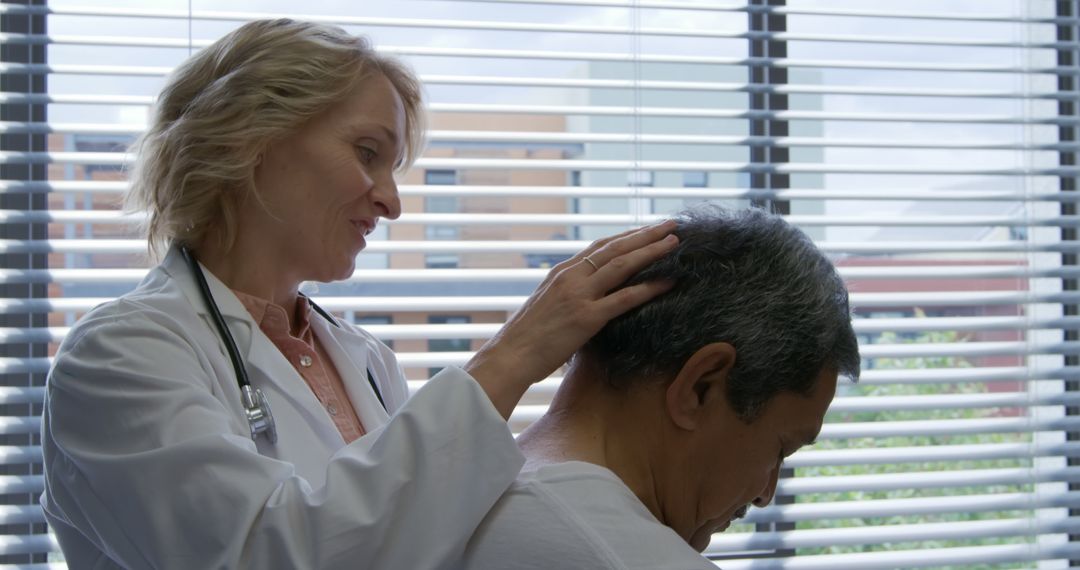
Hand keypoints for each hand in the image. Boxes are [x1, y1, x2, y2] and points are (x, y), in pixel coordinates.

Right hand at [464, 220, 679, 419]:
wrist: (509, 356)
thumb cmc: (526, 338)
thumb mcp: (546, 305)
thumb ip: (567, 295)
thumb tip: (586, 296)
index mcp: (561, 272)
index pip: (599, 246)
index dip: (626, 236)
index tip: (647, 229)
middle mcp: (571, 277)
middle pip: (614, 247)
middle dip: (645, 234)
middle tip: (671, 224)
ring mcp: (579, 295)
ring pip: (622, 265)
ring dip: (652, 251)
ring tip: (675, 242)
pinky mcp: (587, 317)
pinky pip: (625, 298)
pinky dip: (649, 287)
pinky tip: (669, 281)